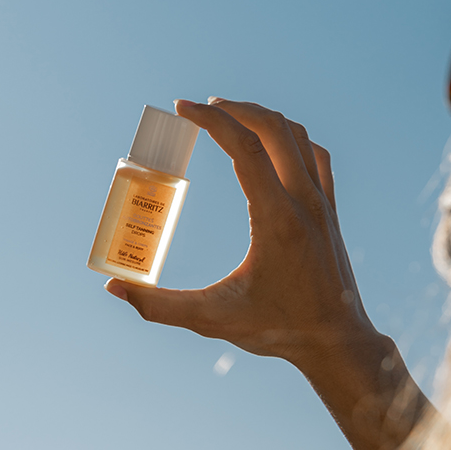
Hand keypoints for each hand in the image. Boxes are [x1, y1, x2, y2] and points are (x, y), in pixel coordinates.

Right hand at [105, 98, 378, 372]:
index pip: (245, 148)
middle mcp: (305, 203)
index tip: (183, 108)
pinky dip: (291, 138)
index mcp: (277, 220)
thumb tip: (115, 288)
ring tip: (231, 117)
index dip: (211, 121)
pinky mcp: (331, 212)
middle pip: (273, 129)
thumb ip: (159, 307)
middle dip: (235, 110)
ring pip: (298, 136)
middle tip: (202, 108)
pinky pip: (316, 156)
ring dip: (263, 119)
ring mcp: (323, 205)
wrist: (335, 341)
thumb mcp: (212, 320)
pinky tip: (273, 145)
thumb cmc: (278, 330)